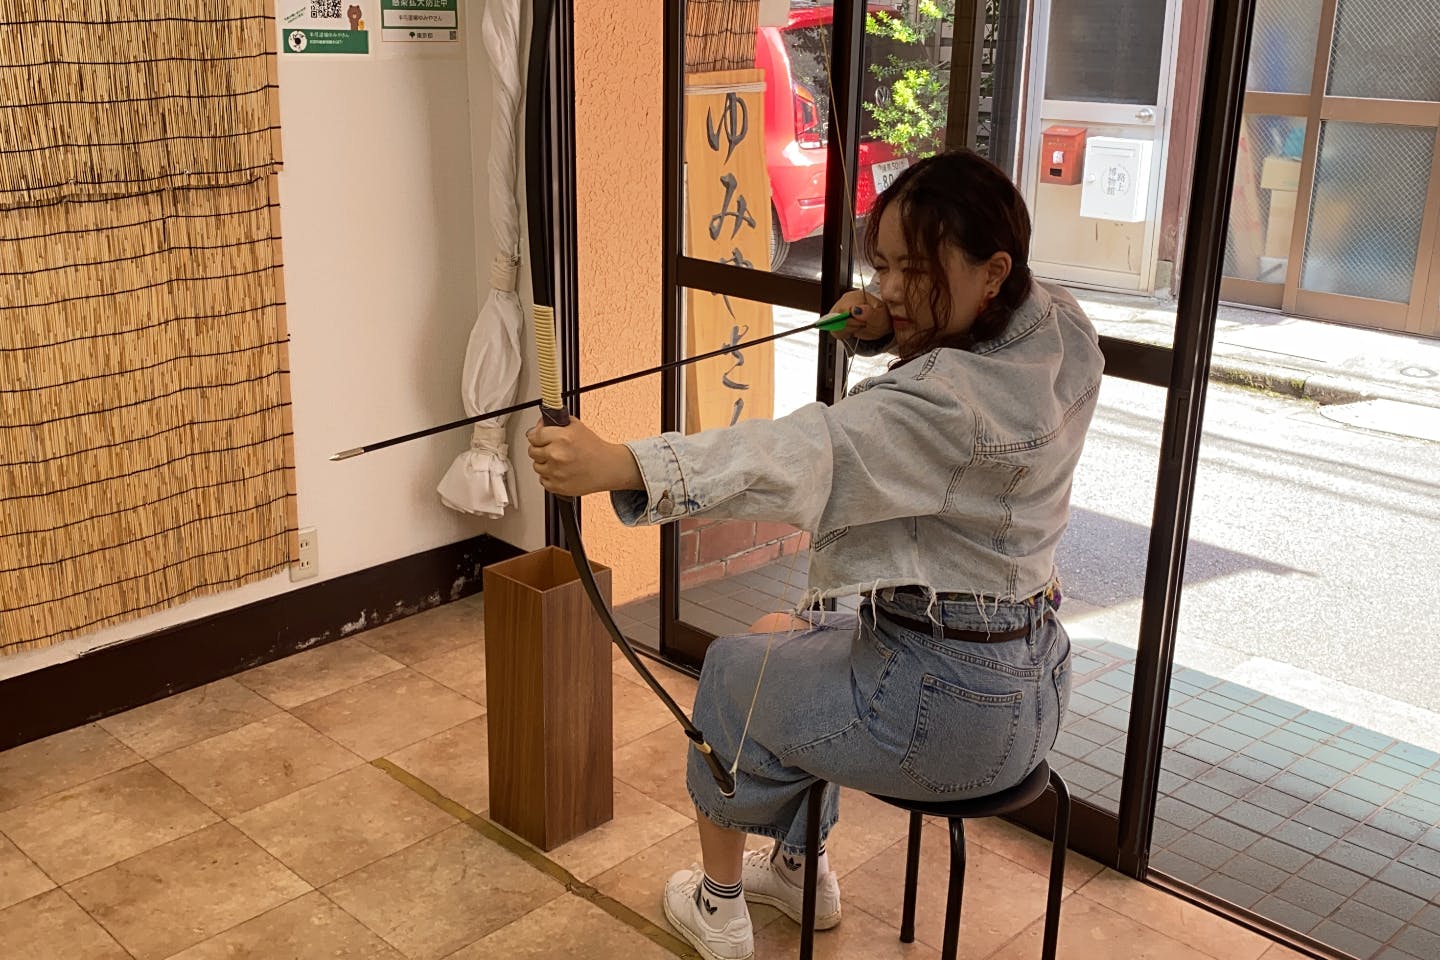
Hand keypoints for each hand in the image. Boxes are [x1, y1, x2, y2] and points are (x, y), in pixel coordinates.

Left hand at [527, 417, 642, 496]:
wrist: (608, 468)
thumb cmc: (594, 449)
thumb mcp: (576, 427)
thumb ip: (556, 422)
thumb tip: (540, 423)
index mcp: (561, 438)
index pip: (532, 435)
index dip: (536, 435)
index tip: (539, 437)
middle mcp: (557, 455)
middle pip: (532, 451)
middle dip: (540, 448)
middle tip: (552, 449)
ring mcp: (556, 472)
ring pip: (536, 466)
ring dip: (544, 463)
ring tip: (559, 461)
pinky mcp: (557, 486)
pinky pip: (543, 479)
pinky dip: (550, 476)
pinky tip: (561, 471)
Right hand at [828, 290, 890, 340]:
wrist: (880, 324)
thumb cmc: (881, 319)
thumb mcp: (881, 317)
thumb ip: (869, 313)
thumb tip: (854, 309)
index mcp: (857, 296)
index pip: (843, 309)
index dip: (851, 321)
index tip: (862, 324)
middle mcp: (845, 300)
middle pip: (836, 316)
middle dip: (849, 326)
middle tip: (861, 326)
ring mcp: (839, 308)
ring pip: (832, 324)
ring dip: (846, 330)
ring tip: (857, 327)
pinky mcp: (836, 318)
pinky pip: (833, 329)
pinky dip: (842, 333)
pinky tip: (852, 330)